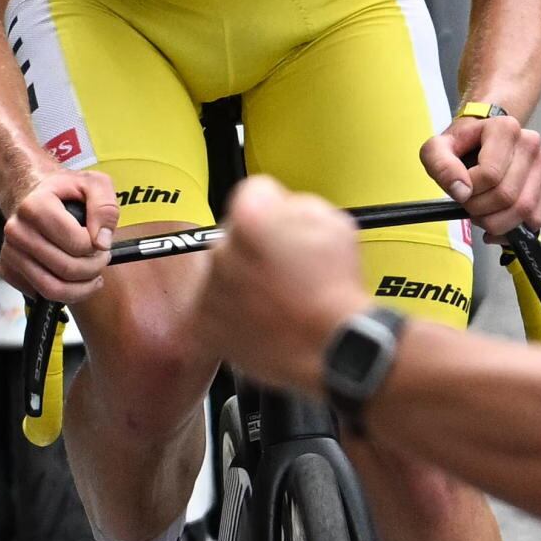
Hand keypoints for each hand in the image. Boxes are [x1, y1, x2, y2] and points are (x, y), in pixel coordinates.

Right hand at [0, 163, 118, 304]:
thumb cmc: (65, 193)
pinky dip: (62, 292)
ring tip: (90, 271)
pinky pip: (40, 294)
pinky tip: (70, 276)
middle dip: (93, 268)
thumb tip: (102, 242)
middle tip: (100, 258)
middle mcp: (16, 230)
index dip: (97, 247)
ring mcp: (9, 252)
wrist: (35, 196)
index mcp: (35, 206)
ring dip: (81, 287)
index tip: (100, 241)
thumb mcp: (95, 185)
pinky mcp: (7, 269)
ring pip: (52, 289)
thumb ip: (105, 208)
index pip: (77, 244)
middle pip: (66, 269)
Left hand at [200, 176, 372, 395]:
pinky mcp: (205, 323)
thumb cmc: (335, 292)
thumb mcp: (333, 222)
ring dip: (243, 280)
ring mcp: (210, 288)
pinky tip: (262, 317)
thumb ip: (296, 204)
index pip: (253, 193)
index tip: (283, 223)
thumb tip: (281, 207)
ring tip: (278, 299)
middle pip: (235, 234)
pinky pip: (214, 308)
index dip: (276, 206)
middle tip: (285, 268)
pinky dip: (232, 313)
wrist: (333, 348)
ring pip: (223, 271)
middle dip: (255, 246)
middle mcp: (223, 248)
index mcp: (251, 216)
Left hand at [419, 109, 540, 237]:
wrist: (481, 140)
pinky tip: (498, 223)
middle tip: (469, 204)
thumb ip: (440, 165)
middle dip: (480, 210)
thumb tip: (462, 191)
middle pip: (506, 196)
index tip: (460, 188)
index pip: (490, 175)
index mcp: (505, 128)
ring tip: (482, 213)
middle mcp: (530, 142)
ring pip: (523, 210)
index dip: (470, 191)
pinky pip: (535, 218)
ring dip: (496, 222)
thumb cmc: (461, 146)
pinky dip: (514, 230)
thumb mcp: (436, 150)